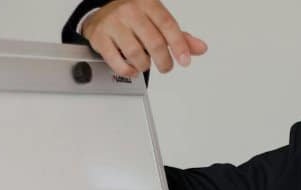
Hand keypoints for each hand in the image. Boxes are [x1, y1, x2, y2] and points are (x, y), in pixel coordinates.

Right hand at [82, 0, 207, 77]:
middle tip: (166, 67)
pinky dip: (128, 71)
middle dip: (164, 60)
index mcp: (147, 3)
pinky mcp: (100, 37)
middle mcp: (130, 11)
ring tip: (146, 64)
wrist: (102, 14)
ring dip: (145, 65)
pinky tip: (132, 68)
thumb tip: (200, 48)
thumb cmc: (134, 17)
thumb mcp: (158, 21)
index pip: (167, 24)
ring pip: (136, 53)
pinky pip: (117, 62)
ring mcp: (113, 23)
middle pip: (153, 41)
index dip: (179, 45)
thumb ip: (179, 36)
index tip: (185, 60)